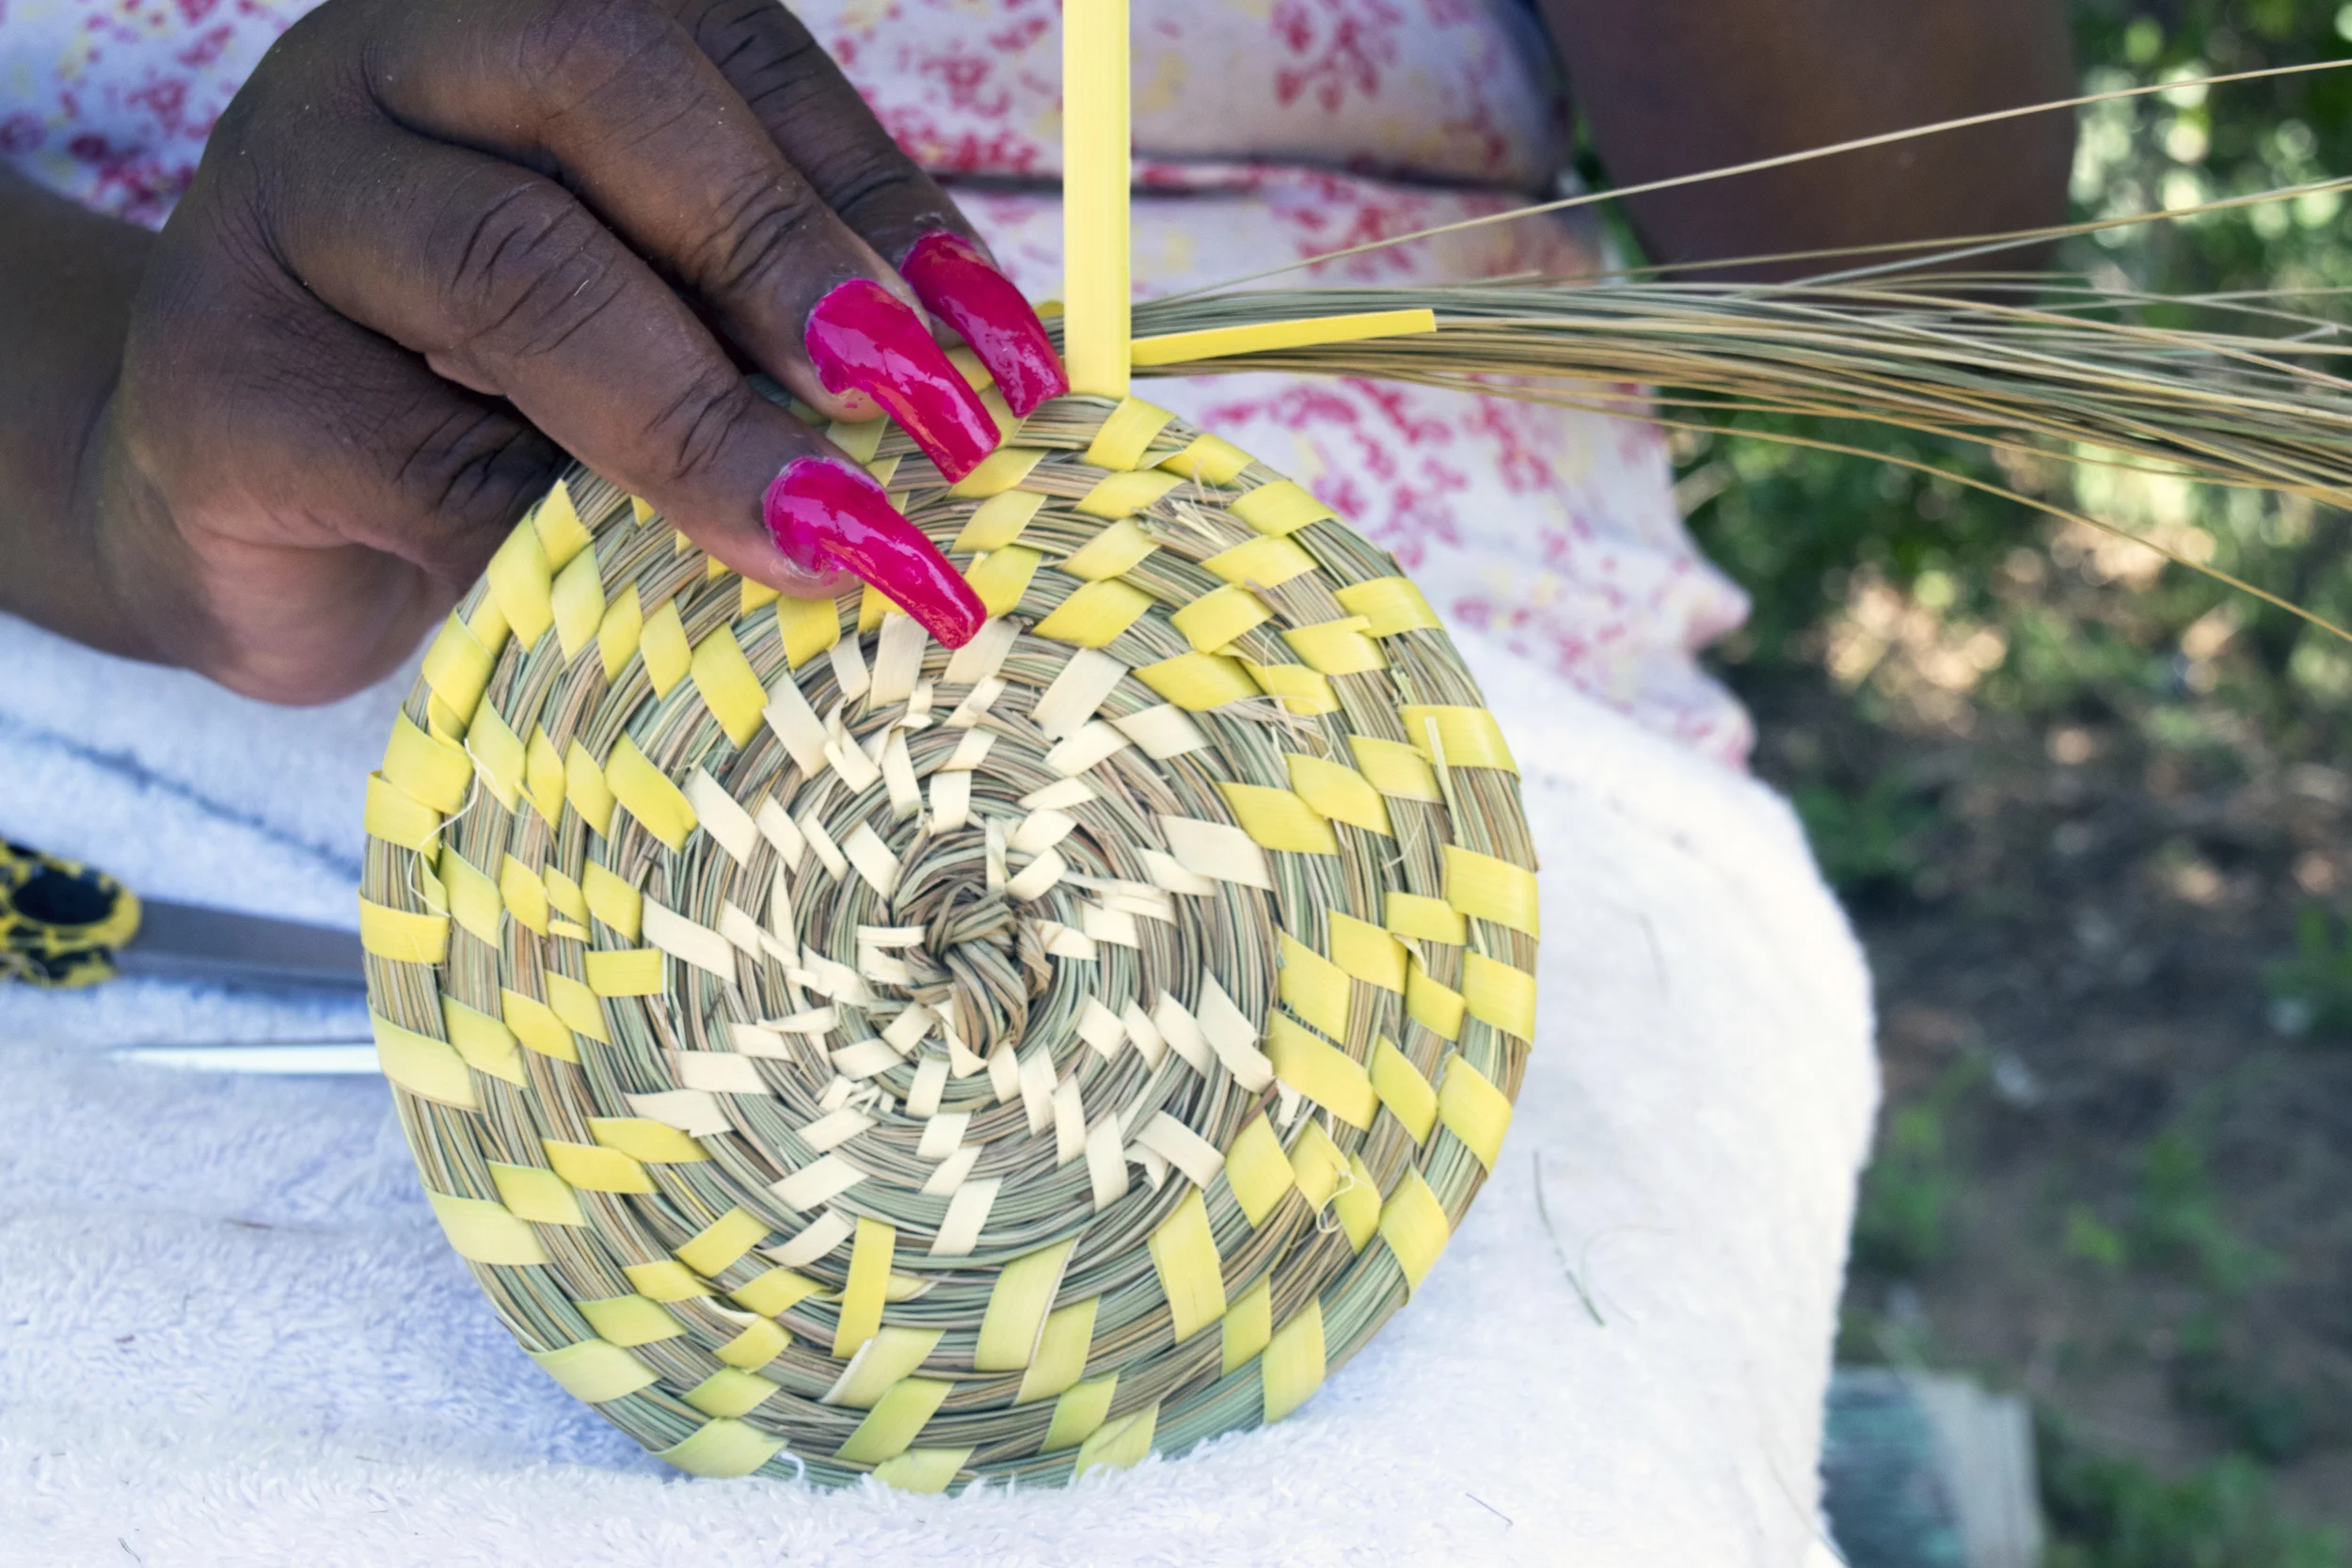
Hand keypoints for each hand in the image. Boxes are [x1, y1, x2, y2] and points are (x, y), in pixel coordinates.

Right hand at [61, 0, 1065, 701]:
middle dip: (791, 260)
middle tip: (928, 416)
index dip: (886, 198)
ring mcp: (282, 203)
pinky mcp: (220, 379)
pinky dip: (551, 536)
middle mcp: (398, 67)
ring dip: (701, 414)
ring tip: (837, 533)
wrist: (241, 516)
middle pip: (611, 93)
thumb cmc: (492, 415)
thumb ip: (771, 331)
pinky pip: (417, 454)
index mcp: (530, 27)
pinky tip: (625, 599)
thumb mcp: (657, 339)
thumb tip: (972, 401)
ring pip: (513, 260)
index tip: (1009, 355)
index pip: (739, 57)